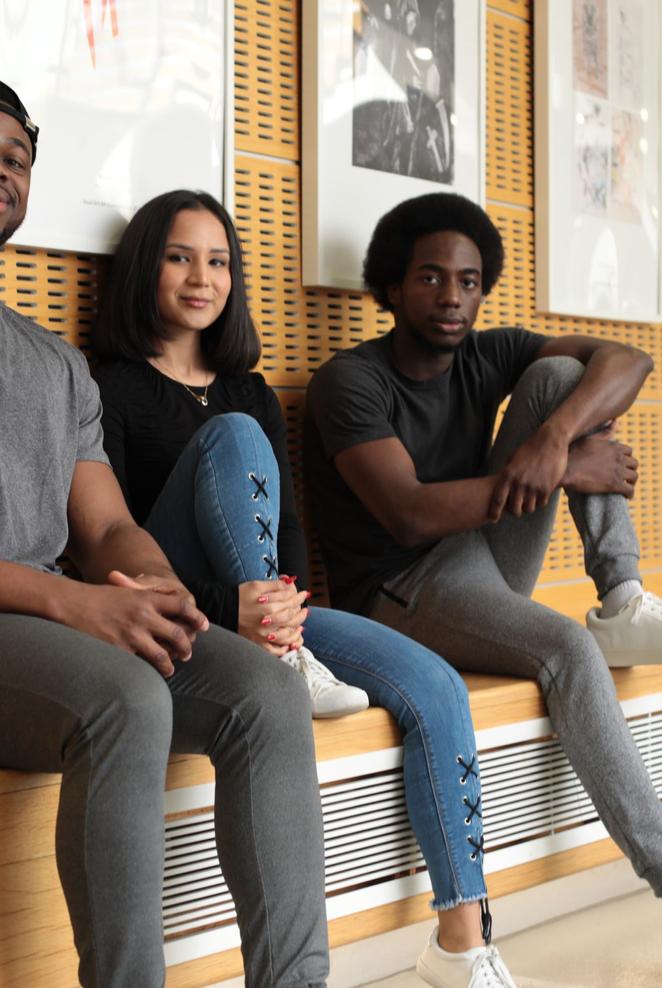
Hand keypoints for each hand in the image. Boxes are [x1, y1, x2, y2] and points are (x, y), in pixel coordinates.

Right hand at [59, 575, 208, 677]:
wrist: (71, 605)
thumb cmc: (98, 597)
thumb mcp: (126, 591)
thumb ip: (147, 597)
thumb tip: (169, 604)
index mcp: (146, 598)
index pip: (182, 605)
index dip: (196, 616)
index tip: (204, 625)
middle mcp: (143, 615)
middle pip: (177, 634)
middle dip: (186, 647)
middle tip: (188, 654)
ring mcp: (132, 634)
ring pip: (162, 655)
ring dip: (169, 665)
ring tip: (170, 670)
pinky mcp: (120, 649)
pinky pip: (140, 664)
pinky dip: (146, 670)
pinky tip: (147, 674)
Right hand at [237, 576, 308, 655]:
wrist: (223, 609)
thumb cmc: (239, 596)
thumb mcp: (257, 585)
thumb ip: (276, 585)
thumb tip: (291, 584)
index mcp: (269, 606)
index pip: (291, 601)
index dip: (299, 596)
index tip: (303, 594)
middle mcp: (269, 622)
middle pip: (292, 617)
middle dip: (301, 612)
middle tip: (305, 609)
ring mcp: (264, 635)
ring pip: (288, 635)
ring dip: (297, 630)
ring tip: (301, 626)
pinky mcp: (258, 643)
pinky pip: (275, 650)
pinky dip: (285, 648)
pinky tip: (290, 644)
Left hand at [489, 427, 568, 521]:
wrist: (550, 440)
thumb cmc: (529, 449)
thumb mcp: (513, 459)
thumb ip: (507, 474)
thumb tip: (500, 489)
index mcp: (508, 475)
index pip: (498, 500)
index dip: (494, 512)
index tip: (493, 519)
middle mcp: (519, 482)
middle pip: (514, 509)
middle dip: (515, 511)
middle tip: (517, 508)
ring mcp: (533, 486)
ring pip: (528, 508)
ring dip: (528, 506)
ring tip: (529, 500)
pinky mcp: (547, 488)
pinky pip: (541, 503)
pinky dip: (540, 501)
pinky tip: (540, 494)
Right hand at [563, 433, 637, 496]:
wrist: (566, 471)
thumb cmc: (573, 454)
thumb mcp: (589, 439)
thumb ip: (605, 432)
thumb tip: (616, 421)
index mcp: (614, 446)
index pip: (629, 451)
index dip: (625, 458)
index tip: (620, 463)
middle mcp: (619, 458)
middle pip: (634, 464)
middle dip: (630, 469)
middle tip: (623, 475)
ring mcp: (618, 471)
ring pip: (634, 477)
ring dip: (631, 482)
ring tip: (625, 486)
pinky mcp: (614, 485)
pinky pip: (630, 490)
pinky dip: (629, 494)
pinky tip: (625, 495)